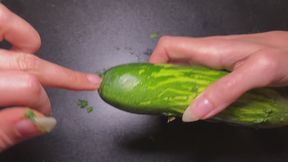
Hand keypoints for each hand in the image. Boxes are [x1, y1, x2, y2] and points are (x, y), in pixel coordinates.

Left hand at [0, 4, 100, 150]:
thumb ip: (4, 132)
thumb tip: (42, 123)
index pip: (27, 90)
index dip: (42, 108)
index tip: (42, 119)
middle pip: (27, 64)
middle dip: (52, 82)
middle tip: (62, 93)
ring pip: (5, 24)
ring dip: (31, 43)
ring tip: (42, 60)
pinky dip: (13, 27)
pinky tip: (23, 43)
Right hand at [150, 31, 287, 121]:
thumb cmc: (285, 55)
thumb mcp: (256, 72)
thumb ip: (224, 91)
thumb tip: (192, 112)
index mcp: (209, 48)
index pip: (168, 46)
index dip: (154, 62)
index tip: (152, 85)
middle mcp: (208, 53)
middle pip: (172, 61)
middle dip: (163, 81)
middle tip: (163, 104)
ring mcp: (216, 62)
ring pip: (185, 72)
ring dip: (177, 89)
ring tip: (178, 109)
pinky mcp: (224, 70)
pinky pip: (200, 80)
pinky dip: (193, 93)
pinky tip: (199, 107)